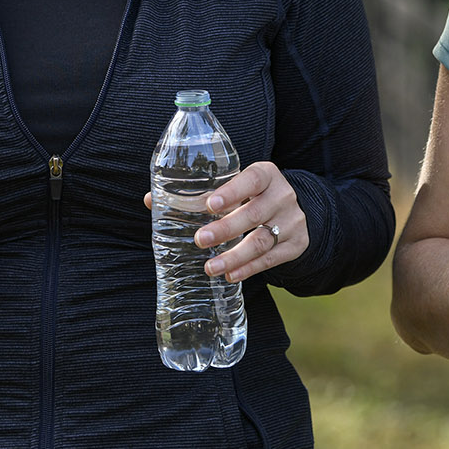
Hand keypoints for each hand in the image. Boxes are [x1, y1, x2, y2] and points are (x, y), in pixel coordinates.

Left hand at [143, 161, 306, 282]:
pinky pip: (272, 259)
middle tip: (200, 240)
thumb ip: (200, 192)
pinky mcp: (297, 244)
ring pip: (263, 240)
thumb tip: (151, 200)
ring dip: (235, 256)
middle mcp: (282, 195)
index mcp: (266, 174)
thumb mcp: (237, 185)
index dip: (231, 191)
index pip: (251, 179)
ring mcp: (293, 221)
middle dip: (226, 228)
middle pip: (254, 213)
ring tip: (210, 267)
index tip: (209, 205)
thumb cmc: (252, 195)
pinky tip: (231, 274)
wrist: (297, 209)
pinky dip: (250, 268)